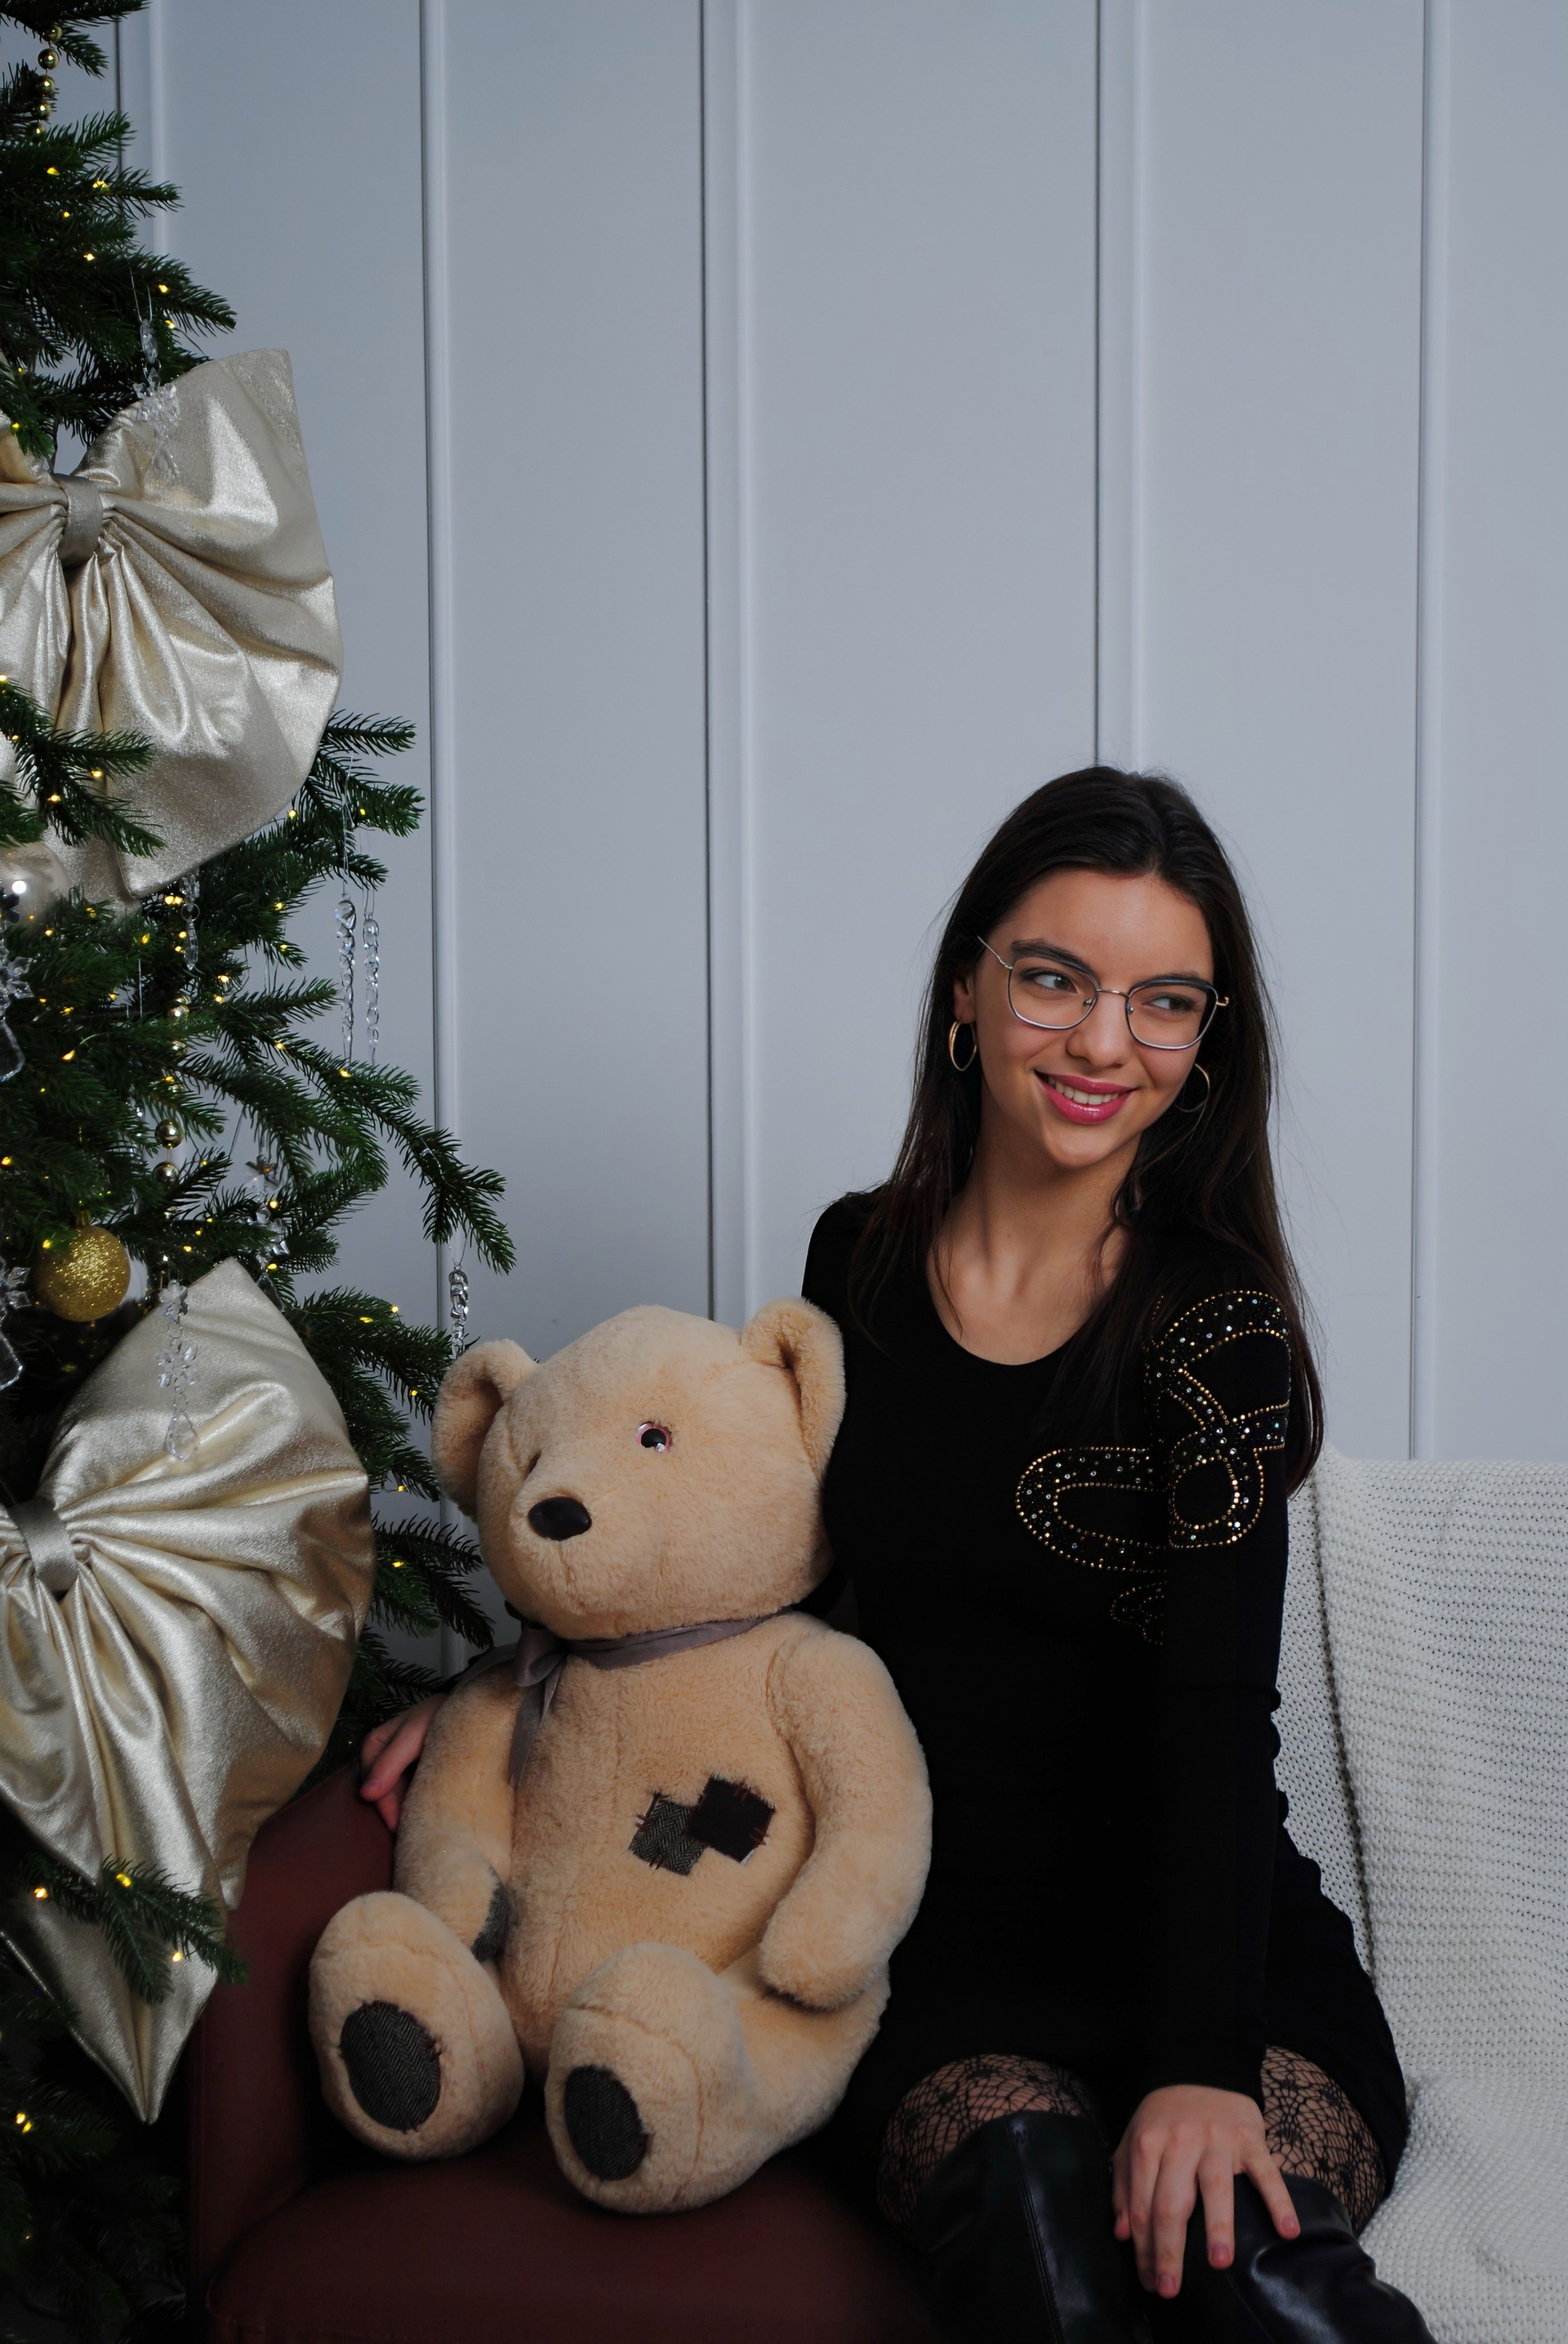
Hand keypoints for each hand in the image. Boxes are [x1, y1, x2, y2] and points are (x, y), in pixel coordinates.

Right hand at [359, 1695, 443, 1830]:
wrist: (468, 1710)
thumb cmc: (438, 1715)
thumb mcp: (413, 1734)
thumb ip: (390, 1762)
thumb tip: (365, 1794)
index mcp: (375, 1744)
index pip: (372, 1781)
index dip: (385, 1804)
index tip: (397, 1825)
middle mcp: (383, 1757)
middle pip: (383, 1793)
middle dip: (396, 1813)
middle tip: (411, 1834)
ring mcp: (399, 1767)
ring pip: (397, 1797)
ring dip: (406, 1812)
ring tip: (420, 1829)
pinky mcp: (416, 1774)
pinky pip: (411, 1795)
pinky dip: (417, 1805)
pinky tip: (429, 1815)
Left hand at [1112, 2083, 1298, 2298]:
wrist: (1201, 2072)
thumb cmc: (1165, 2121)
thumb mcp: (1134, 2143)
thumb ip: (1124, 2186)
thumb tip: (1122, 2234)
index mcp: (1148, 2144)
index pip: (1142, 2205)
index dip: (1143, 2248)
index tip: (1149, 2282)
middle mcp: (1180, 2141)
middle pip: (1172, 2202)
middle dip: (1169, 2249)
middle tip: (1171, 2289)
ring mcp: (1217, 2139)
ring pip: (1215, 2187)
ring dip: (1217, 2226)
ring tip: (1218, 2263)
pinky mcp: (1249, 2138)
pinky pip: (1265, 2171)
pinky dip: (1278, 2200)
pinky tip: (1286, 2230)